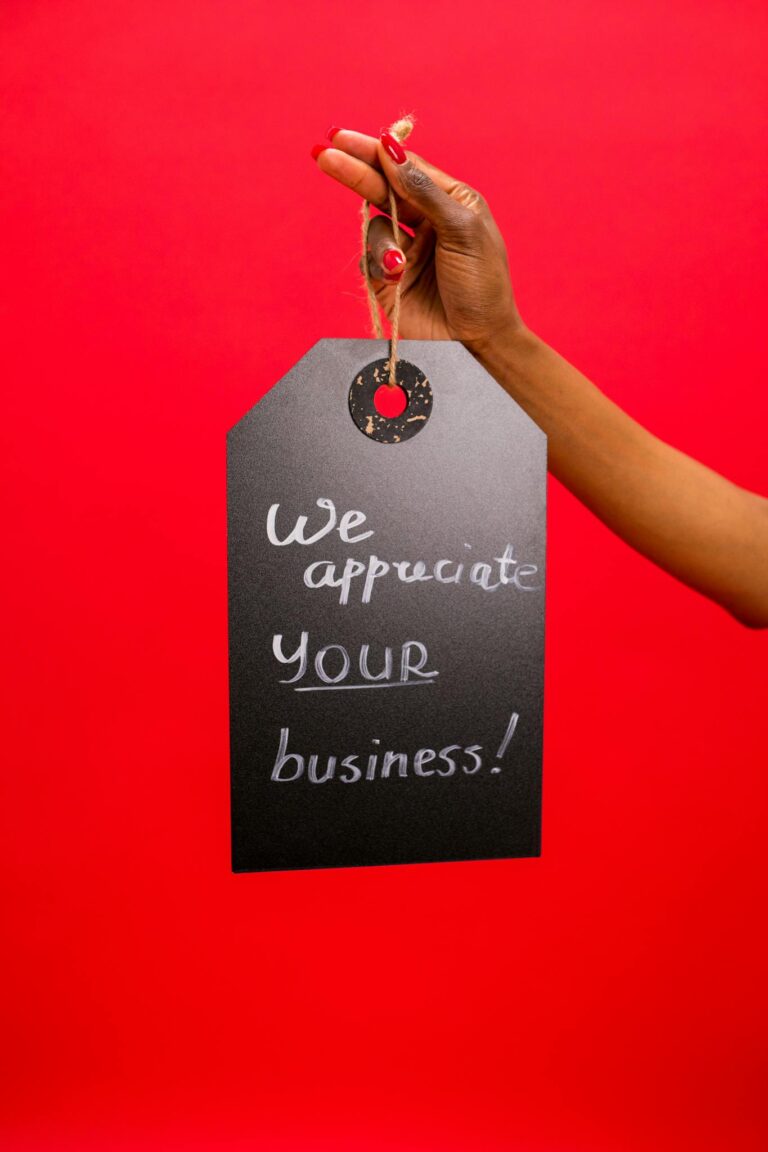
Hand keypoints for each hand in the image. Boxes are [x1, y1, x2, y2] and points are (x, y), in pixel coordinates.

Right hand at [312, 127, 522, 353]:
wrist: (476, 343)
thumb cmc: (483, 286)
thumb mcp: (462, 230)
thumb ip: (424, 190)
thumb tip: (391, 151)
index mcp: (450, 202)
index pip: (406, 168)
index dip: (375, 152)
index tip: (344, 138)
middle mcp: (426, 222)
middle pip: (381, 188)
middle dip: (354, 172)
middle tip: (324, 154)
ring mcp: (405, 251)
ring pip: (372, 227)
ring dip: (381, 242)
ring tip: (398, 264)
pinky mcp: (388, 281)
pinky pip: (367, 261)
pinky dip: (378, 264)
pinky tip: (397, 276)